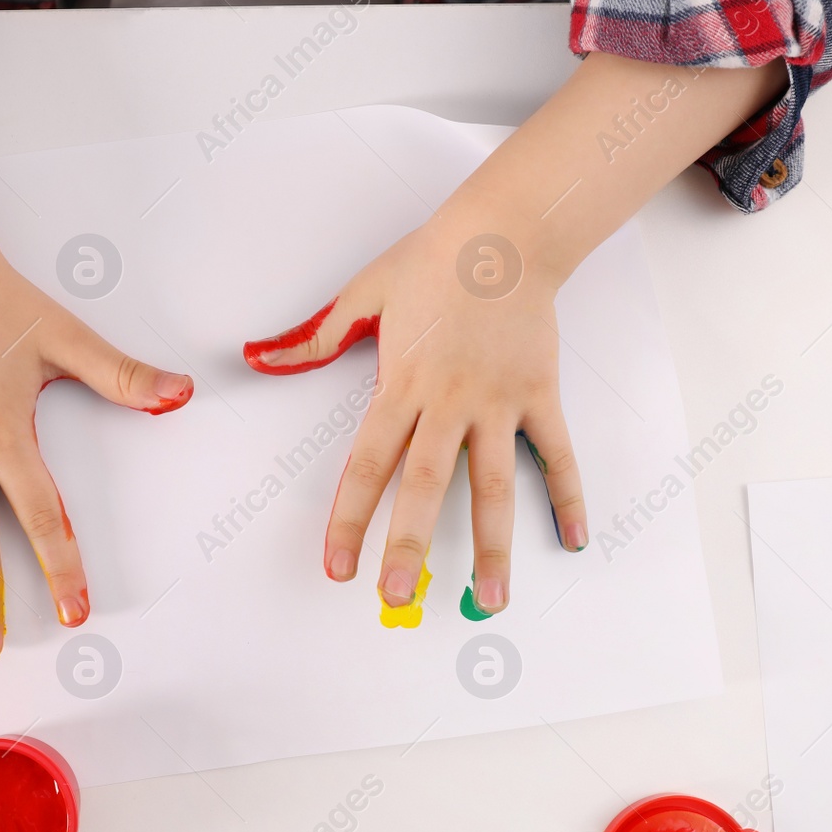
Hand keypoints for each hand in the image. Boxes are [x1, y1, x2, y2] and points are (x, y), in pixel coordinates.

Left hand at [243, 196, 584, 618]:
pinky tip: (573, 539)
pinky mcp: (540, 394)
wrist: (506, 231)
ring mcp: (499, 402)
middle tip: (397, 598)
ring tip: (490, 599)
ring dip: (492, 547)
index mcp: (402, 383)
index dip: (350, 519)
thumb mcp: (363, 293)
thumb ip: (313, 338)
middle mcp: (450, 402)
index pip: (367, 464)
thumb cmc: (433, 259)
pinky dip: (568, 497)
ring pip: (494, 486)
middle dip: (409, 545)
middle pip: (425, 485)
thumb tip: (258, 356)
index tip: (339, 566)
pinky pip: (557, 455)